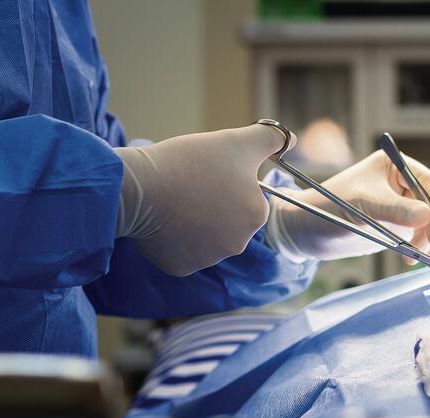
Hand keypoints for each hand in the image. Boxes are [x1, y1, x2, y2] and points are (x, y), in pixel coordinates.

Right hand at [115, 124, 288, 276]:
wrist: (138, 189)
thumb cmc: (190, 163)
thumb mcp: (236, 141)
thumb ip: (271, 138)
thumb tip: (290, 140)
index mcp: (256, 215)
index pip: (246, 196)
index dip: (227, 180)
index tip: (206, 172)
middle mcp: (238, 244)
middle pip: (227, 218)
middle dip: (212, 203)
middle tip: (189, 185)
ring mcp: (209, 259)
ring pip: (205, 235)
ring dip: (194, 221)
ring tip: (174, 199)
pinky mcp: (181, 267)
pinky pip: (182, 250)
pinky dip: (173, 236)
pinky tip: (162, 219)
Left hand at [266, 150, 429, 261]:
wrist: (307, 231)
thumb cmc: (329, 207)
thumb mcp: (364, 206)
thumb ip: (396, 210)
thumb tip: (428, 215)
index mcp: (392, 166)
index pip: (425, 181)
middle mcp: (398, 185)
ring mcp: (398, 207)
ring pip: (426, 224)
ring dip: (428, 241)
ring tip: (423, 256)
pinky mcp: (394, 227)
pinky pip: (415, 237)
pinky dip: (418, 249)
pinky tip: (412, 260)